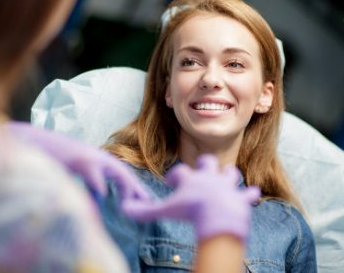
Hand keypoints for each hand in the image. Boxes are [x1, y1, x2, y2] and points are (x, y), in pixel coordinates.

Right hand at [4, 121, 149, 200]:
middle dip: (137, 188)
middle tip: (148, 203)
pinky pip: (94, 174)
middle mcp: (101, 158)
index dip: (135, 187)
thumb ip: (93, 184)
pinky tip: (103, 196)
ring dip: (125, 187)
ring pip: (117, 172)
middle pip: (125, 173)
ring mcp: (91, 157)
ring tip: (130, 203)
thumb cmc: (61, 160)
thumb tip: (101, 198)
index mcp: (102, 161)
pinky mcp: (80, 159)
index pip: (124, 174)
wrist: (41, 143)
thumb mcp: (81, 173)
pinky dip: (99, 185)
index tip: (146, 200)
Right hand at [123, 154, 259, 241]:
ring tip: (225, 180)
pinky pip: (248, 194)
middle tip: (201, 172)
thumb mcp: (165, 210)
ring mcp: (226, 185)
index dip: (174, 176)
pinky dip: (249, 195)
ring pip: (230, 173)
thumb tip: (124, 208)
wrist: (217, 215)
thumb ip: (145, 211)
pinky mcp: (240, 197)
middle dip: (205, 164)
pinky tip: (252, 194)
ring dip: (228, 176)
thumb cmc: (190, 211)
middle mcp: (210, 177)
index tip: (171, 183)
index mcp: (191, 178)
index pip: (180, 171)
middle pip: (208, 162)